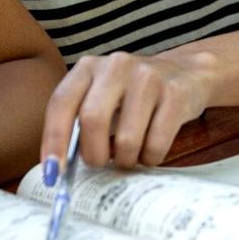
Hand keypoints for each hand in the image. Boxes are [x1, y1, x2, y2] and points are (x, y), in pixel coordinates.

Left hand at [42, 49, 219, 169]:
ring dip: (126, 159)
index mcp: (89, 67)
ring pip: (127, 139)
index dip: (53, 140)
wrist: (186, 73)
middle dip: (94, 154)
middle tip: (100, 164)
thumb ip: (79, 123)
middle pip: (92, 119)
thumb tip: (58, 169)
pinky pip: (156, 144)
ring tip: (130, 154)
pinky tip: (151, 150)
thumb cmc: (133, 96)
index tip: (52, 173)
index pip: (61, 102)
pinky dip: (150, 158)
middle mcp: (116, 66)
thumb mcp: (102, 96)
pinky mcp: (175, 94)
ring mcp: (148, 77)